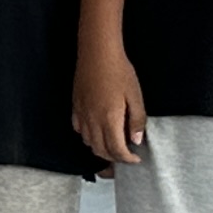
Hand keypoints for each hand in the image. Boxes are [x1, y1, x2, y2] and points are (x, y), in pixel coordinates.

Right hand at [73, 52, 147, 168]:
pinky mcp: (75, 107)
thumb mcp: (135, 96)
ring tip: (114, 144)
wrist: (97, 54)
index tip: (136, 158)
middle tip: (127, 154)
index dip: (127, 159)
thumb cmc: (120, 72)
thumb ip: (137, 120)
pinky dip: (89, 137)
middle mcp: (92, 121)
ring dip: (101, 148)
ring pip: (88, 142)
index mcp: (109, 119)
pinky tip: (98, 131)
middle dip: (114, 157)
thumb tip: (136, 140)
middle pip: (100, 150)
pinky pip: (79, 130)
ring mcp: (82, 114)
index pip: (116, 149)